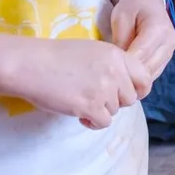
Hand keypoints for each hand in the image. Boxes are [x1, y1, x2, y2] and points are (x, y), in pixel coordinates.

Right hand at [0, 37, 147, 127]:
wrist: (30, 64)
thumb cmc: (56, 57)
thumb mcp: (92, 51)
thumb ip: (112, 65)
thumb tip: (125, 85)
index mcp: (116, 55)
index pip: (144, 77)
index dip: (137, 89)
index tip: (126, 94)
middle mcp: (115, 71)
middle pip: (130, 98)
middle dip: (115, 101)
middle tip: (95, 97)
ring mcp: (103, 89)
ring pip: (115, 111)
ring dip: (100, 111)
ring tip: (81, 101)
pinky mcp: (90, 106)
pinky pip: (103, 123)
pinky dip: (92, 122)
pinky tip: (79, 114)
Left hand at [110, 0, 174, 85]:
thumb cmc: (132, 6)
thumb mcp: (121, 19)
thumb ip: (120, 41)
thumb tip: (117, 65)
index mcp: (158, 29)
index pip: (140, 55)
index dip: (123, 66)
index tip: (108, 70)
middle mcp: (169, 42)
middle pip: (148, 68)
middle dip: (129, 74)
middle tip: (111, 76)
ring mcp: (171, 50)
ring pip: (152, 74)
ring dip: (135, 77)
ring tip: (118, 76)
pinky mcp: (168, 57)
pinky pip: (153, 73)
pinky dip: (140, 76)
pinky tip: (128, 73)